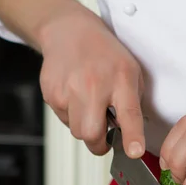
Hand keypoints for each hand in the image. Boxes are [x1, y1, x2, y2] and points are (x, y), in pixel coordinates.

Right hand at [38, 2, 144, 157]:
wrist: (69, 32)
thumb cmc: (104, 55)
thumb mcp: (131, 73)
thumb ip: (132, 104)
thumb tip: (129, 136)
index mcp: (121, 80)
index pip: (128, 114)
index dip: (132, 136)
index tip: (134, 152)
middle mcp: (93, 85)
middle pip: (92, 134)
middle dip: (99, 144)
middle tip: (105, 137)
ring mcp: (68, 89)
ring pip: (76, 131)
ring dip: (85, 128)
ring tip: (90, 107)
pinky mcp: (51, 94)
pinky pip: (64, 121)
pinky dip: (71, 116)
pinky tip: (76, 98)